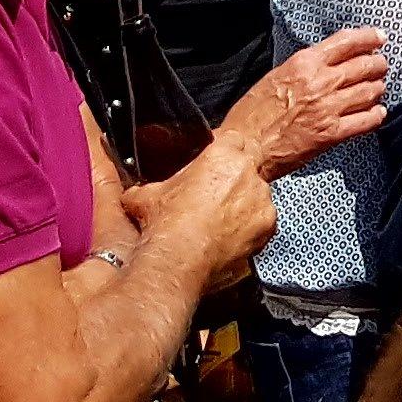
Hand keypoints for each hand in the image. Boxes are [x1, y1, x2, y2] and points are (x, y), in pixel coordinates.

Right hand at [121, 147, 282, 276]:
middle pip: (250, 165)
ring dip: (245, 204)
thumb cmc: (166, 226)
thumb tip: (133, 193)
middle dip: (237, 176)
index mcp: (223, 156)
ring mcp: (261, 201)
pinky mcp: (267, 227)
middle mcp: (248, 174)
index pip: (234, 139)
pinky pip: (263, 222)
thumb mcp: (146, 196)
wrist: (178, 261)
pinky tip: (229, 238)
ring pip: (258, 194)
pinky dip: (250, 229)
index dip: (224, 152)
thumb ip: (146, 186)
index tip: (215, 167)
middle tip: (217, 195)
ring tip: (220, 222)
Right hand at [224, 26, 387, 176]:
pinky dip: (376, 115)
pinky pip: (366, 121)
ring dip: (378, 88)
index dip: (368, 37)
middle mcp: (320, 82)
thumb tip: (326, 63)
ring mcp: (328, 108)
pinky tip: (378, 112)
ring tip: (379, 88)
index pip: (346, 41)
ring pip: (369, 91)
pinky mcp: (331, 134)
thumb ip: (303, 68)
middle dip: (378, 65)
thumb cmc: (252, 114)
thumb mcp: (275, 76)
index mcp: (304, 63)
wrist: (244, 149)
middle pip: (364, 66)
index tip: (380, 38)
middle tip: (382, 66)